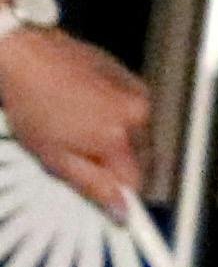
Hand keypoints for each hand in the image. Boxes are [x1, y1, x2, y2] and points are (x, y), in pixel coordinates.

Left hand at [2, 19, 155, 217]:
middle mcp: (137, 114)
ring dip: (115, 139)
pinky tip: (85, 109)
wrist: (27, 56)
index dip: (122, 195)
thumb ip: (92, 185)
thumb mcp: (52, 157)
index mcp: (117, 136)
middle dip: (115, 164)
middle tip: (80, 157)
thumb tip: (120, 210)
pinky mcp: (132, 77)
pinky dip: (115, 116)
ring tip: (78, 127)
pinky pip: (133, 111)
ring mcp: (137, 92)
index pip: (136, 182)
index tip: (121, 209)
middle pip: (140, 158)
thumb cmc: (32, 102)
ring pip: (136, 135)